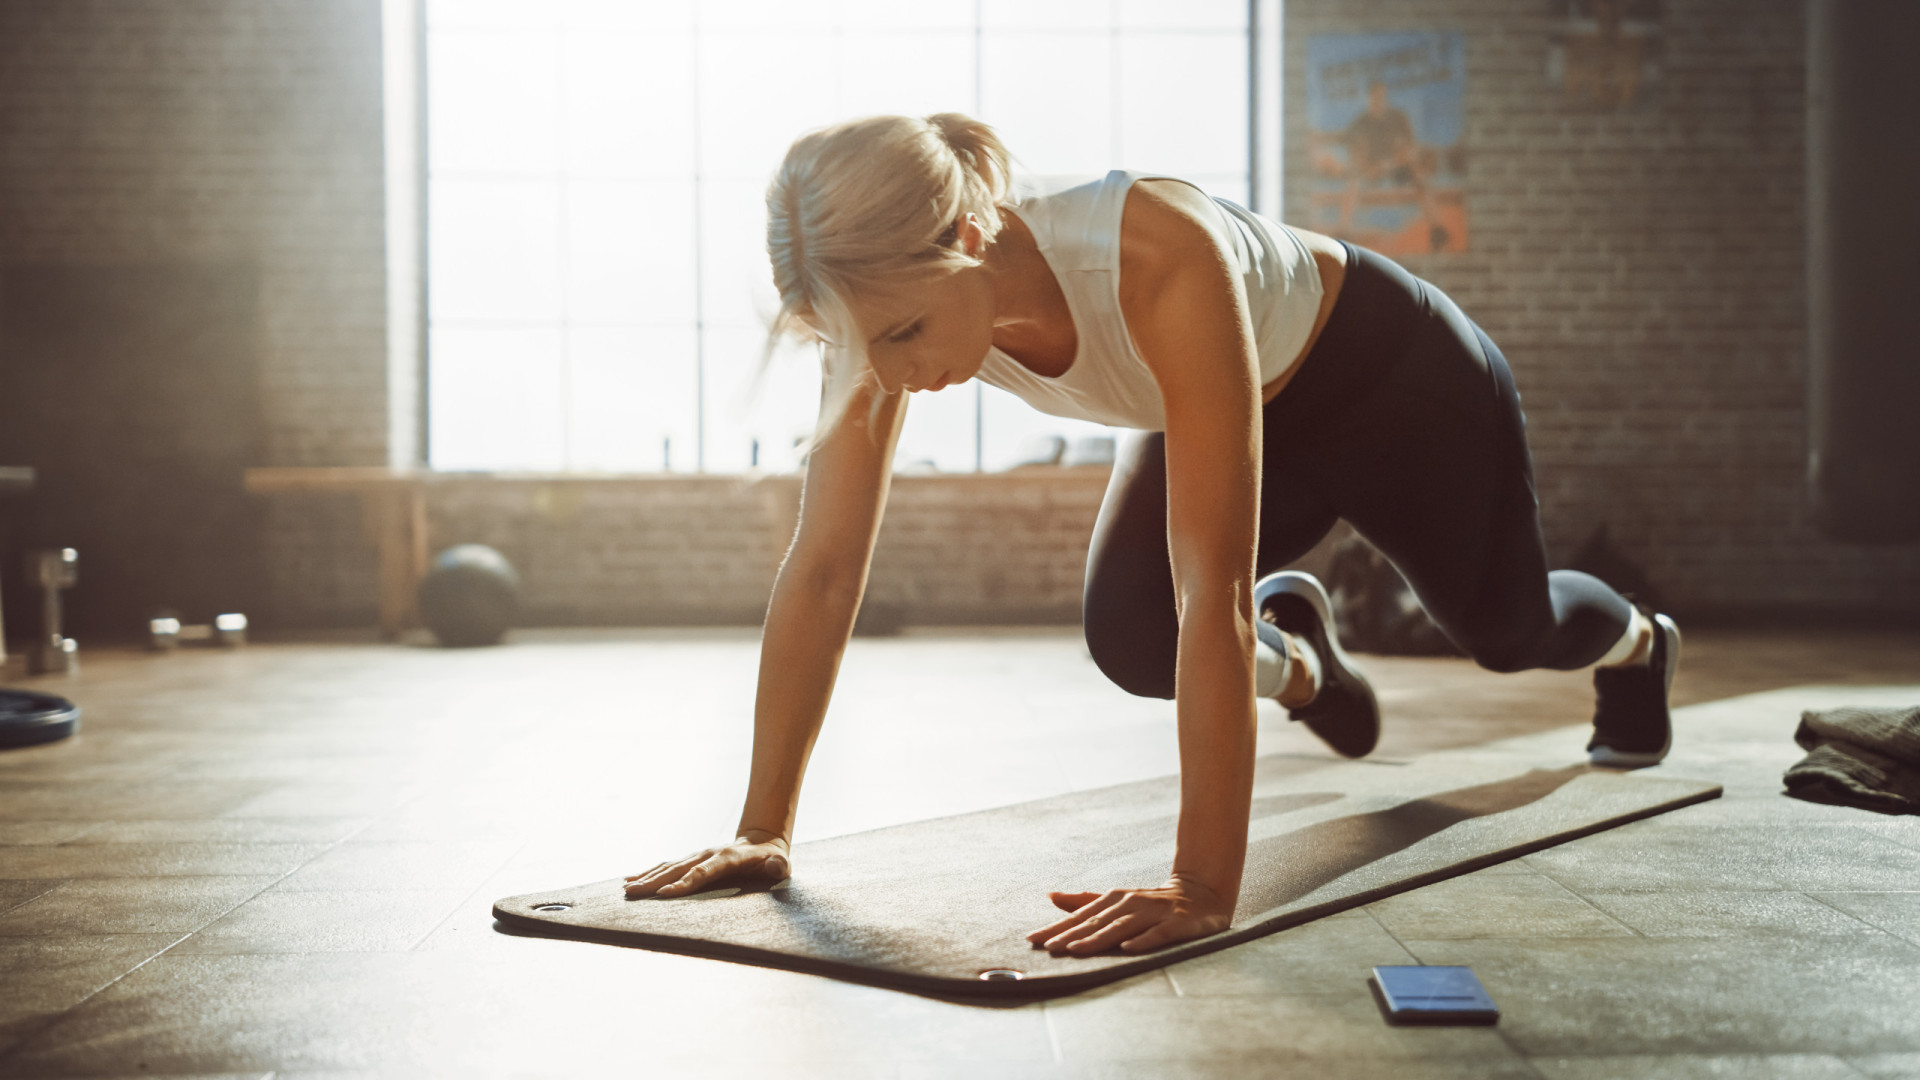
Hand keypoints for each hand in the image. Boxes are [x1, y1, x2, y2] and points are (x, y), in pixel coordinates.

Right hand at [623, 833, 790, 898]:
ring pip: (669, 866)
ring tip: (626, 889)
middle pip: (678, 869)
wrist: (761, 841)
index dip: (685, 883)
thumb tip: (775, 865)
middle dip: (655, 882)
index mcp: (728, 858)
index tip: (665, 894)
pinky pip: (667, 866)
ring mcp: (698, 856)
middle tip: (633, 894)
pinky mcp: (692, 860)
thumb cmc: (772, 859)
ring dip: (647, 877)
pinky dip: (649, 872)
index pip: (704, 873)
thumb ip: (778, 866)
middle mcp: (708, 854)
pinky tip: (631, 879)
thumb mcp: (781, 863)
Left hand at [1025, 875, 1232, 955]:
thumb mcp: (1118, 900)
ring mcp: (1154, 913)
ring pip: (1122, 928)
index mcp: (1115, 899)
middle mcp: (1131, 903)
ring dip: (1098, 939)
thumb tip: (1051, 896)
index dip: (1057, 928)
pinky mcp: (1178, 924)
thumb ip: (1086, 902)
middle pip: (1096, 922)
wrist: (1203, 892)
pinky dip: (1144, 941)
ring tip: (1075, 950)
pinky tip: (1128, 949)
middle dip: (1070, 936)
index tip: (1033, 939)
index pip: (1081, 917)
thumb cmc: (1154, 902)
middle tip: (1047, 948)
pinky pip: (1159, 934)